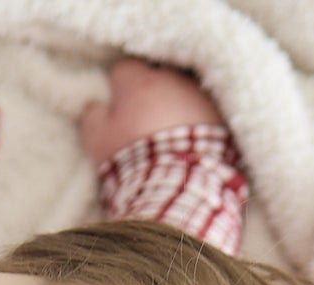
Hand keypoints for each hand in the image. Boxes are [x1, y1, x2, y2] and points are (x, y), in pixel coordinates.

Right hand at [80, 57, 225, 168]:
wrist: (178, 185)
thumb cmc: (133, 160)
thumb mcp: (99, 142)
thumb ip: (94, 117)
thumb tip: (96, 107)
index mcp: (138, 81)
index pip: (124, 70)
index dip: (120, 89)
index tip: (120, 108)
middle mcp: (170, 79)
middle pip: (158, 76)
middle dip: (152, 93)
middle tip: (147, 122)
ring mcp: (198, 94)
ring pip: (185, 91)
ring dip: (178, 106)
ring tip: (173, 137)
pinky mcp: (220, 115)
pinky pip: (208, 111)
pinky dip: (201, 122)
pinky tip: (194, 145)